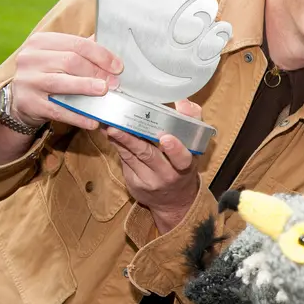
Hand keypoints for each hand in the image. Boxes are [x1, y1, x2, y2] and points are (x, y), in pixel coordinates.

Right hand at [10, 32, 122, 129]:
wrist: (21, 100)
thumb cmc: (48, 74)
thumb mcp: (59, 56)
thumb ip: (82, 51)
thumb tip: (113, 52)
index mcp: (40, 42)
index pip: (77, 43)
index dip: (101, 55)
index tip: (118, 67)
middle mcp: (30, 58)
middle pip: (70, 61)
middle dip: (96, 72)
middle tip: (114, 83)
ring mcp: (27, 81)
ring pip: (61, 82)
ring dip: (86, 87)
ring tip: (105, 92)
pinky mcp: (28, 103)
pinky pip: (57, 110)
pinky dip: (77, 116)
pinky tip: (92, 120)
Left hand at [78, 0, 232, 103]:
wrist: (130, 80)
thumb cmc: (122, 40)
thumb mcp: (113, 12)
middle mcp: (189, 6)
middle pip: (201, 1)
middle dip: (185, 15)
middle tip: (162, 32)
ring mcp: (202, 30)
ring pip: (209, 22)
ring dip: (187, 37)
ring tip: (166, 50)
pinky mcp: (209, 56)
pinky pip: (214, 44)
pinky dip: (199, 54)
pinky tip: (180, 63)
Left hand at [108, 99, 201, 233]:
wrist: (174, 202)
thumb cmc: (183, 166)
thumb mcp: (195, 147)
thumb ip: (192, 122)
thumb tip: (183, 101)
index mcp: (186, 165)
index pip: (183, 158)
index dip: (175, 149)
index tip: (166, 138)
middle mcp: (168, 175)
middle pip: (148, 155)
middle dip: (131, 141)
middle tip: (116, 127)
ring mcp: (148, 181)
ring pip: (132, 157)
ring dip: (118, 140)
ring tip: (107, 125)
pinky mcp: (134, 182)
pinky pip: (125, 160)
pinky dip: (117, 145)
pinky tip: (109, 133)